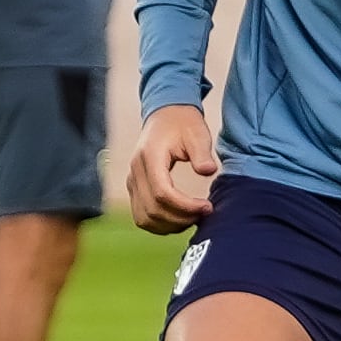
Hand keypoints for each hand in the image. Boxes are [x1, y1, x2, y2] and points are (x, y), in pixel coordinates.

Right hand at [126, 102, 219, 233]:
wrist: (165, 115)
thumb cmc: (183, 123)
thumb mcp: (197, 133)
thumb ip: (202, 153)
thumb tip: (208, 171)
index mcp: (149, 157)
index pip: (162, 193)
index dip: (185, 206)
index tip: (207, 207)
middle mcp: (135, 171)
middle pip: (153, 210)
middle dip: (181, 218)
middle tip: (205, 213)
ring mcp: (131, 181)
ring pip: (144, 218)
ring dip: (170, 225)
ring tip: (194, 218)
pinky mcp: (134, 188)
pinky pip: (142, 216)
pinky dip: (161, 224)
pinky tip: (181, 219)